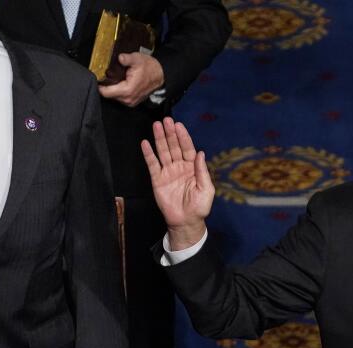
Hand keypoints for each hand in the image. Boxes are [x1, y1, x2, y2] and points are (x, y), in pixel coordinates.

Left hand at [97, 52, 164, 107]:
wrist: (160, 75)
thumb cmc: (150, 68)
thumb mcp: (137, 59)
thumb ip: (127, 58)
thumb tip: (120, 58)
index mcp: (127, 90)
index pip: (105, 92)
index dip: (100, 84)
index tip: (98, 77)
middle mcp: (128, 99)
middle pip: (108, 95)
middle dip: (106, 85)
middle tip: (106, 75)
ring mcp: (130, 102)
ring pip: (113, 97)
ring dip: (112, 88)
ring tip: (114, 78)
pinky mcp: (132, 102)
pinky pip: (120, 98)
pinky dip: (118, 91)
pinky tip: (120, 83)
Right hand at [141, 117, 213, 249]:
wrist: (186, 221)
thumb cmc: (199, 207)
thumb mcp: (206, 189)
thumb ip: (203, 171)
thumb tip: (201, 153)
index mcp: (193, 168)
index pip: (188, 148)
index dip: (183, 137)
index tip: (178, 125)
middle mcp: (180, 167)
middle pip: (174, 146)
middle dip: (170, 134)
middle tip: (166, 120)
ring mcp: (168, 172)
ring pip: (163, 152)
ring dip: (160, 139)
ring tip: (156, 126)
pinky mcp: (157, 179)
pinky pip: (152, 165)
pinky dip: (148, 154)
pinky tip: (145, 143)